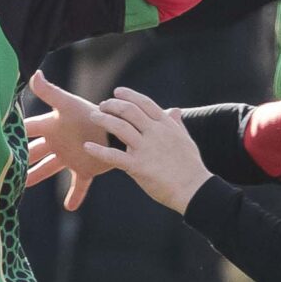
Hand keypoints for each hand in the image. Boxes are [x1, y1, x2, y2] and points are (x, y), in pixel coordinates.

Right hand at [23, 70, 118, 210]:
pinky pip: (78, 184)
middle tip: (0, 168)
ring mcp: (71, 156)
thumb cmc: (92, 114)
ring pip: (49, 168)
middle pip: (33, 151)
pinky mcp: (86, 168)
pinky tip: (70, 207)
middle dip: (19, 159)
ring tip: (21, 187)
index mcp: (52, 126)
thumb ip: (50, 92)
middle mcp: (58, 141)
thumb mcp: (68, 104)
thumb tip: (34, 74)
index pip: (28, 129)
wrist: (121, 128)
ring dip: (36, 176)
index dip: (13, 132)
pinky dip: (75, 196)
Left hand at [87, 89, 210, 211]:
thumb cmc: (190, 166)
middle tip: (102, 105)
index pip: (145, 103)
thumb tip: (175, 110)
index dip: (129, 95)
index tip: (117, 92)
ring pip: (119, 127)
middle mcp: (155, 133)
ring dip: (103, 119)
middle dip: (112, 105)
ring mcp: (146, 149)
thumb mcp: (186, 140)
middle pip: (129, 110)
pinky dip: (98, 151)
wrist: (194, 189)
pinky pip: (113, 156)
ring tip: (93, 116)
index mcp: (166, 125)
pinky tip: (87, 146)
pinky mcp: (138, 166)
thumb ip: (176, 124)